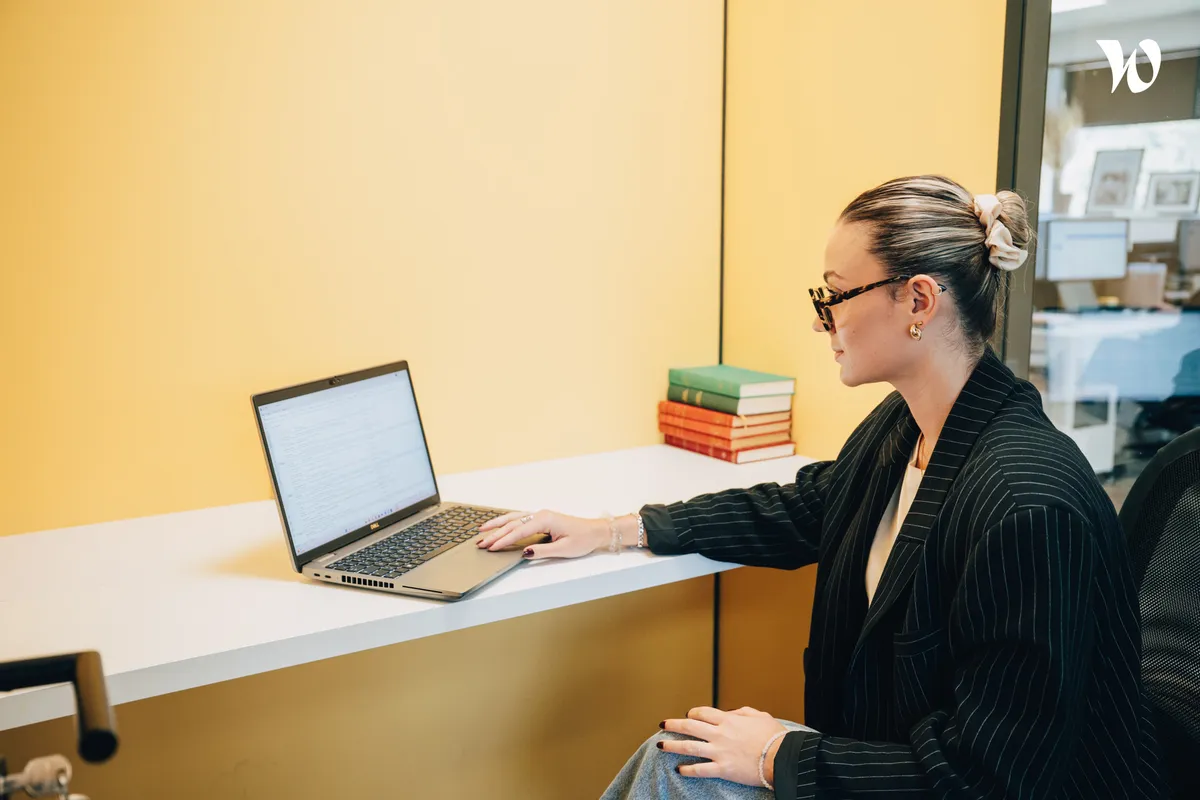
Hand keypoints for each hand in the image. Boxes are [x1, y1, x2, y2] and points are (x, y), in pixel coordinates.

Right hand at [476, 509, 607, 559]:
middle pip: (513, 524)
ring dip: (498, 524)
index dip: (503, 540)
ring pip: (514, 518)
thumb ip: (542, 551)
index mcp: (545, 520)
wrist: (595, 531)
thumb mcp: (563, 549)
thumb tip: (524, 552)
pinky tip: (499, 525)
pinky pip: (520, 519)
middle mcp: (540, 515)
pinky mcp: (542, 519)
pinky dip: (507, 522)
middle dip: (495, 533)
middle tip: (480, 542)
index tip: (490, 547)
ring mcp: (540, 516)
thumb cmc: (583, 539)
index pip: (518, 531)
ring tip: (482, 530)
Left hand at [660, 706, 786, 786]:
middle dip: (673, 725)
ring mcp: (720, 752)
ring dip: (673, 745)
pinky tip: (679, 769)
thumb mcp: (760, 716)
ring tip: (660, 745)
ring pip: (689, 746)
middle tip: (662, 725)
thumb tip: (732, 712)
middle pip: (690, 726)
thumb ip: (743, 712)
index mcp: (728, 720)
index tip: (688, 715)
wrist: (782, 757)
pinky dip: (688, 769)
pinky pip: (700, 769)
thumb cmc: (774, 737)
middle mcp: (720, 734)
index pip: (702, 713)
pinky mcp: (723, 769)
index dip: (693, 713)